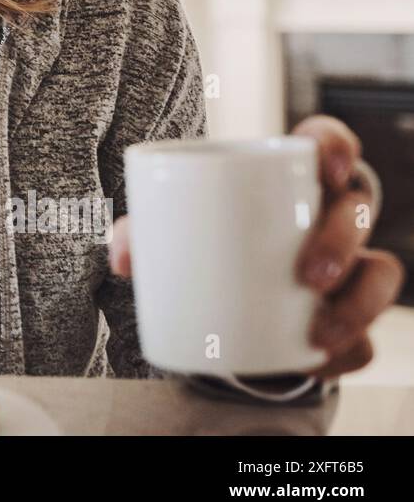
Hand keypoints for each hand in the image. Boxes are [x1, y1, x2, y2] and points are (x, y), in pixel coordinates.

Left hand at [108, 115, 404, 379]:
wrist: (219, 300)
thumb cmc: (202, 238)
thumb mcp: (169, 228)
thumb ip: (139, 232)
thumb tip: (121, 259)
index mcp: (291, 177)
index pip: (326, 143)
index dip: (337, 147)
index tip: (327, 170)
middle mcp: (330, 215)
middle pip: (357, 210)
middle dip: (342, 241)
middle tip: (309, 274)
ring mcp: (349, 264)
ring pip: (379, 273)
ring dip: (359, 303)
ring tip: (319, 330)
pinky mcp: (348, 314)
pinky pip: (368, 335)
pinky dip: (350, 349)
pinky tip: (320, 359)